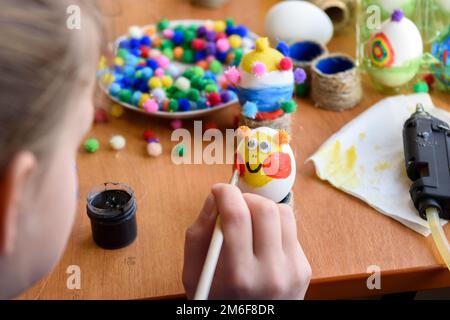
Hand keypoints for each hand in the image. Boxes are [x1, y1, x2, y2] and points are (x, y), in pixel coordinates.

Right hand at [183, 183, 310, 298]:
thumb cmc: (216, 300)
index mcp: (237, 275)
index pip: (237, 216)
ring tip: (250, 221)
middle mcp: (270, 273)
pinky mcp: (304, 269)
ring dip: (263, 209)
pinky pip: (292, 230)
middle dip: (246, 198)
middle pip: (265, 209)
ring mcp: (292, 271)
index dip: (226, 193)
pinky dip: (275, 226)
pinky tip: (263, 240)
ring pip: (284, 213)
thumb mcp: (194, 273)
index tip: (220, 190)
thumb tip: (215, 197)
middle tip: (235, 204)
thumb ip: (200, 232)